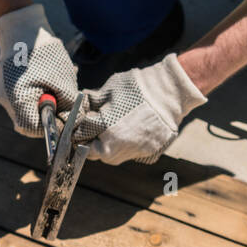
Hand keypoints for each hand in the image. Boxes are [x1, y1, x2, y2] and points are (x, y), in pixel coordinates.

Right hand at [0, 4, 78, 136]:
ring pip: (29, 108)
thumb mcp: (62, 80)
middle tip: (63, 98)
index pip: (32, 128)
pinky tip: (48, 77)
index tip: (65, 116)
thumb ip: (68, 104)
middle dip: (50, 113)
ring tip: (56, 83)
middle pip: (30, 120)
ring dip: (46, 101)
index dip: (51, 126)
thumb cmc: (44, 52)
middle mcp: (6, 99)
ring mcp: (5, 91)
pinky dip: (40, 91)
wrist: (22, 25)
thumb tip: (74, 122)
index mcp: (16, 99)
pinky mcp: (9, 83)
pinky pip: (26, 95)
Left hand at [77, 53, 206, 164]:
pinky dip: (124, 145)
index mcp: (104, 130)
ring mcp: (133, 152)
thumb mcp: (108, 91)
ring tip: (111, 130)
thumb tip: (81, 108)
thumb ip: (91, 104)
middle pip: (94, 152)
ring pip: (110, 157)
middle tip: (93, 127)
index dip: (78, 128)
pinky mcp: (146, 153)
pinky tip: (128, 131)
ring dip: (106, 146)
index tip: (79, 123)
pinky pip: (128, 154)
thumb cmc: (137, 88)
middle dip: (90, 140)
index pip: (80, 136)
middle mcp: (117, 147)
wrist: (169, 93)